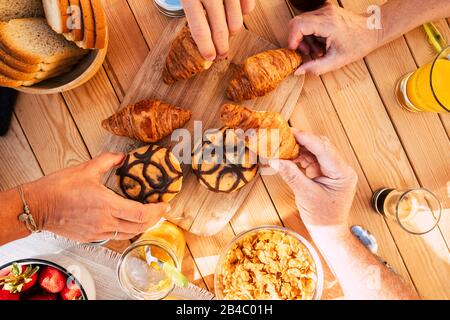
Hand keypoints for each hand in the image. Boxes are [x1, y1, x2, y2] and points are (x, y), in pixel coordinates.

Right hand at [24, 153, 169, 242]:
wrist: (36, 206)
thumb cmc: (58, 188)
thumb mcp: (86, 169)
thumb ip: (107, 161)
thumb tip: (122, 156)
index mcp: (107, 205)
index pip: (141, 213)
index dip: (158, 211)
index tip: (166, 205)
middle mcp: (105, 221)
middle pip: (139, 227)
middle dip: (154, 219)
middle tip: (161, 211)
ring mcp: (98, 232)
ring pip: (128, 234)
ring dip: (141, 227)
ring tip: (148, 217)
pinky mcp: (90, 237)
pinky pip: (114, 236)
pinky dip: (126, 230)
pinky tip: (126, 222)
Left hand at [181, 0, 255, 59]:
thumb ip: (192, 8)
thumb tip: (203, 39)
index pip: (200, 31)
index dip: (206, 48)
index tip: (209, 57)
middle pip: (220, 32)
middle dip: (221, 47)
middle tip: (221, 54)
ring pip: (236, 23)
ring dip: (232, 31)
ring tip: (227, 30)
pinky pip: (249, 7)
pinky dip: (244, 12)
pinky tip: (237, 12)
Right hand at [270, 130, 356, 233]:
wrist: (329, 232)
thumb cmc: (322, 217)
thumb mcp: (305, 194)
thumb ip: (291, 174)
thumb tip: (275, 159)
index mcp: (342, 173)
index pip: (324, 149)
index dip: (306, 138)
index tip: (291, 131)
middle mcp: (341, 168)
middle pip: (321, 147)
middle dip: (302, 141)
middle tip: (283, 137)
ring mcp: (334, 170)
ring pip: (316, 152)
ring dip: (299, 149)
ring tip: (283, 148)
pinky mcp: (327, 174)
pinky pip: (313, 160)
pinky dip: (300, 158)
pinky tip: (289, 157)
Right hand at [288, 2, 379, 74]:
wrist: (372, 30)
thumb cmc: (358, 44)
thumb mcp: (336, 61)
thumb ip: (315, 67)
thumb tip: (297, 71)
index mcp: (328, 24)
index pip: (298, 25)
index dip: (292, 39)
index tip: (294, 50)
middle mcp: (325, 12)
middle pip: (297, 22)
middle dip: (297, 40)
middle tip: (307, 52)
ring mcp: (325, 9)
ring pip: (301, 22)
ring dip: (304, 38)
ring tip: (317, 49)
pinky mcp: (325, 10)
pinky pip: (308, 20)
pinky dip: (309, 33)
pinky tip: (320, 42)